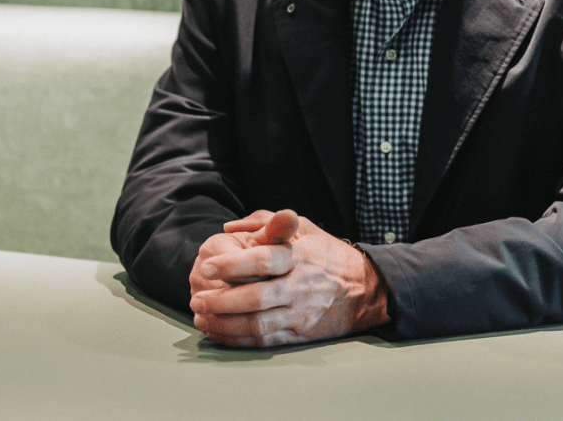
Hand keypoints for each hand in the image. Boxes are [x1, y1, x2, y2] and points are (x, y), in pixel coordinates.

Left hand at [188, 209, 389, 346]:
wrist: (363, 288)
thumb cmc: (325, 254)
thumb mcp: (304, 227)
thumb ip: (266, 222)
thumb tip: (231, 226)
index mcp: (300, 256)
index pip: (263, 259)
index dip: (232, 263)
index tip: (208, 266)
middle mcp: (301, 286)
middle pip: (255, 297)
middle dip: (221, 301)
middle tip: (198, 298)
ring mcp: (301, 313)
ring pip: (256, 324)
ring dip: (224, 323)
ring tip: (203, 316)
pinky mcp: (300, 334)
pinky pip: (264, 341)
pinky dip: (237, 339)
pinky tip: (219, 332)